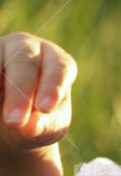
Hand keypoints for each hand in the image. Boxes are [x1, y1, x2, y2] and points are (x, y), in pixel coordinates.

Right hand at [0, 32, 76, 154]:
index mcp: (55, 61)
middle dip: (20, 90)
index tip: (46, 108)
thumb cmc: (35, 120)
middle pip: (24, 61)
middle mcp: (27, 47)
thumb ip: (44, 127)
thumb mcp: (46, 128)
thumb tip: (31, 127)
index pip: (60, 67)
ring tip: (5, 117)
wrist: (5, 120)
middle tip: (15, 121)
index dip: (53, 87)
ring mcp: (0, 49)